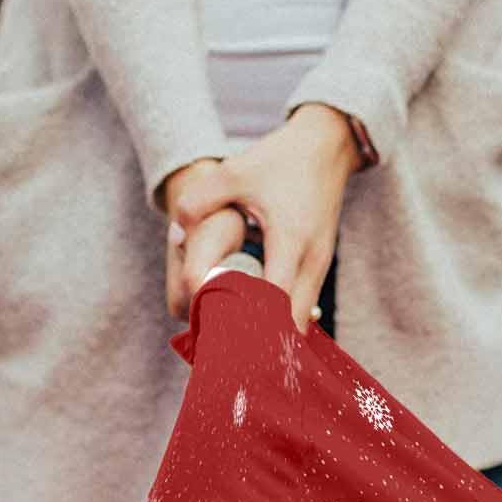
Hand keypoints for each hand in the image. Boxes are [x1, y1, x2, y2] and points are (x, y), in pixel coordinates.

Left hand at [166, 104, 360, 333]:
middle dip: (263, 343)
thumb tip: (174, 234)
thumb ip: (200, 200)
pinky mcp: (319, 267)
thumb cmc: (280, 159)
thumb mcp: (235, 172)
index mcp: (290, 240)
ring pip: (300, 321)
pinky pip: (303, 308)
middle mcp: (311, 260)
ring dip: (273, 335)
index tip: (225, 341)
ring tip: (239, 347)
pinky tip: (256, 327)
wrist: (327, 145)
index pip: (274, 300)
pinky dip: (282, 321)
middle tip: (229, 356)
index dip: (251, 324)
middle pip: (292, 324)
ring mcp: (320, 267)